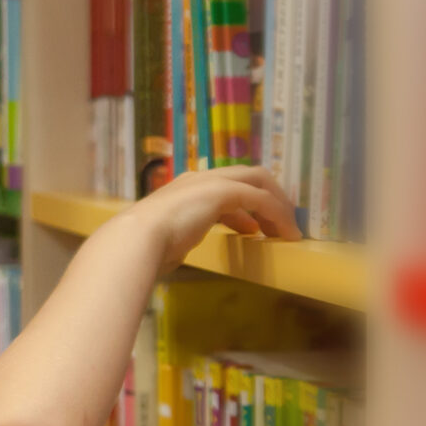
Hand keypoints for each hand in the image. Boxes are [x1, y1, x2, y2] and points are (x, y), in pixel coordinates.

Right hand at [121, 165, 297, 273]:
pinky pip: (261, 199)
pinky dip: (278, 214)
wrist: (138, 237)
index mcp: (186, 187)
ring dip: (278, 205)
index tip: (258, 226)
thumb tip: (176, 250)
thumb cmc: (146, 244)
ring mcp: (212, 181)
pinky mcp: (223, 191)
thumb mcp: (168, 237)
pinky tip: (286, 234)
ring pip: (259, 181)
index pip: (227, 186)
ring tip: (288, 231)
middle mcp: (201, 178)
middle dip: (271, 197)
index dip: (247, 203)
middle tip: (282, 223)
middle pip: (250, 175)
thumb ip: (178, 236)